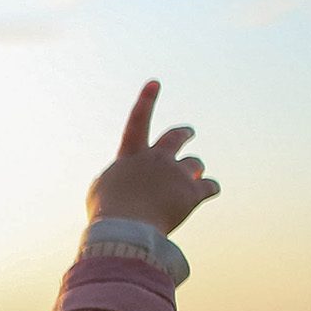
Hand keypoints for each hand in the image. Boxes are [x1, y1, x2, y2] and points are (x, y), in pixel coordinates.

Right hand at [87, 79, 220, 233]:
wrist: (126, 229)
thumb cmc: (107, 213)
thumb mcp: (100, 192)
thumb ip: (115, 179)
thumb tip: (126, 181)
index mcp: (131, 156)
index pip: (138, 122)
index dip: (146, 101)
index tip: (155, 82)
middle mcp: (156, 158)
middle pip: (176, 137)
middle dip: (184, 133)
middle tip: (189, 132)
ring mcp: (176, 174)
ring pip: (195, 164)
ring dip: (195, 170)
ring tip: (194, 178)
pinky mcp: (193, 192)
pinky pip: (210, 187)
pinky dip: (210, 189)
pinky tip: (209, 192)